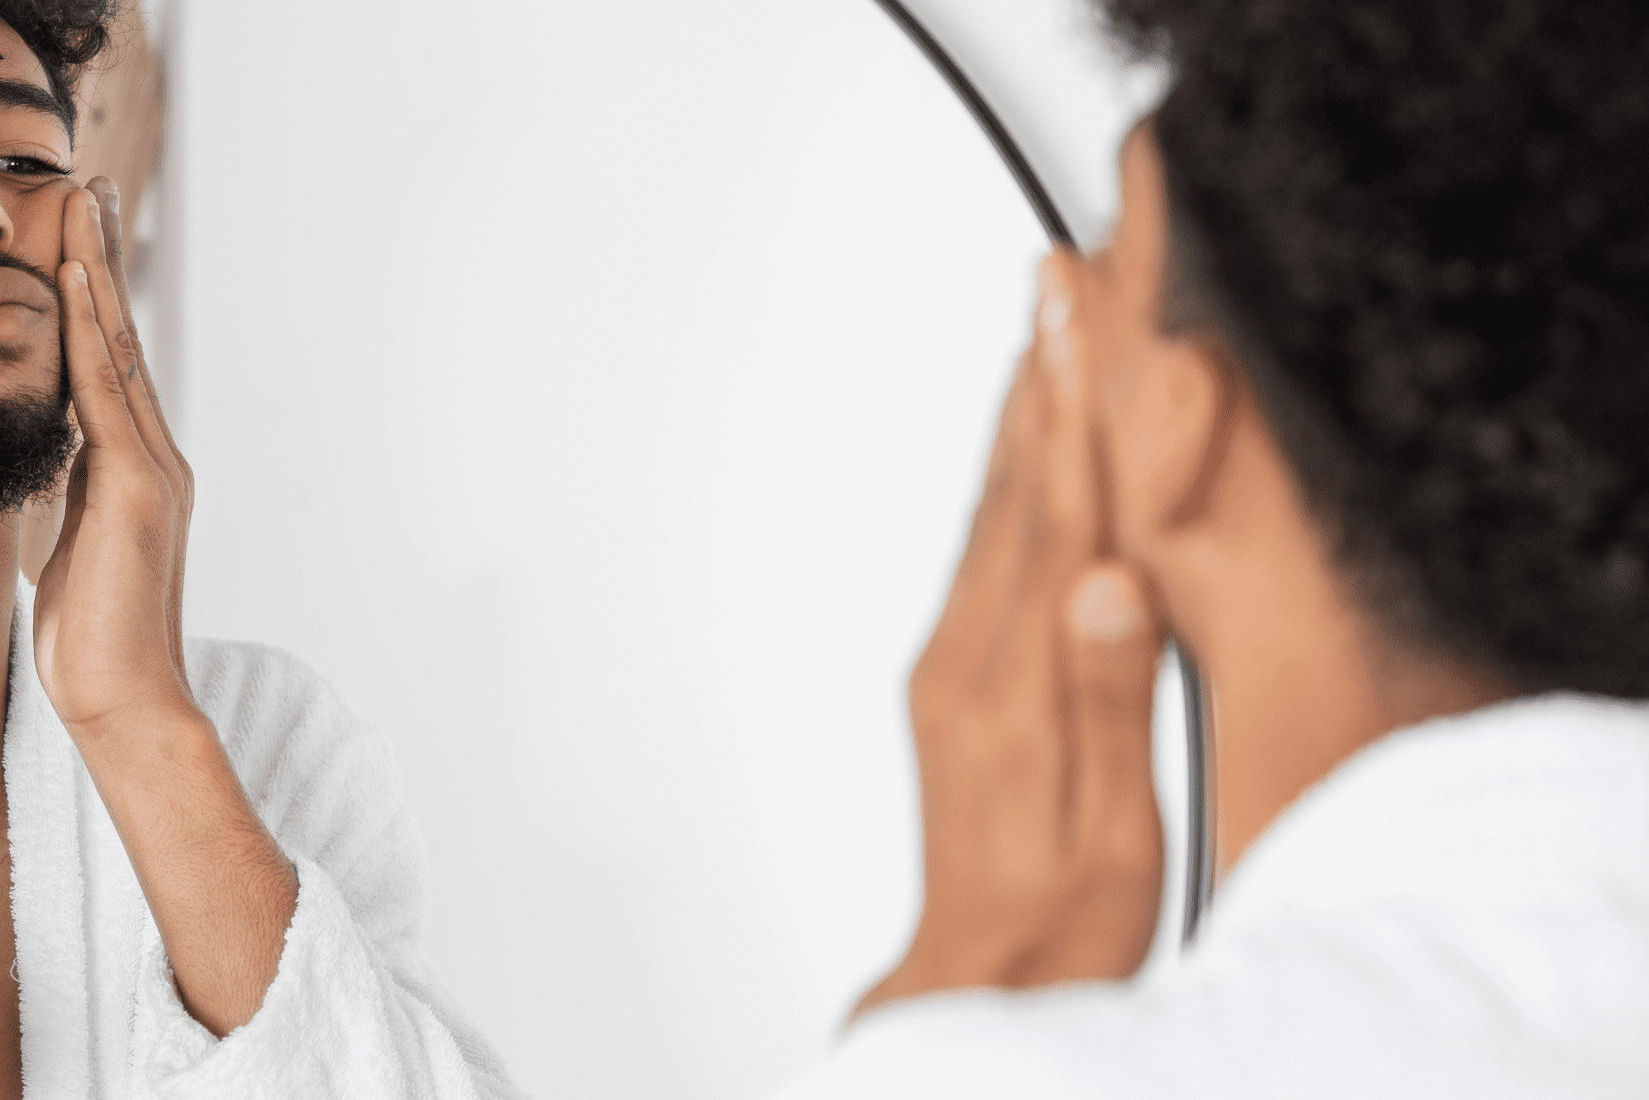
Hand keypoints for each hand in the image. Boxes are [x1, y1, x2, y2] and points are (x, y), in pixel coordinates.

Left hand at [32, 181, 294, 1036]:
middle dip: (102, 262)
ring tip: (82, 207)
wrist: (124, 703)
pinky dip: (92, 333)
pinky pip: (109, 392)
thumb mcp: (71, 548)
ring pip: (120, 350)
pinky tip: (73, 282)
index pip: (105, 367)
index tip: (69, 237)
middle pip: (121, 339)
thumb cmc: (91, 644)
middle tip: (87, 189)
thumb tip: (50, 464)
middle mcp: (153, 457)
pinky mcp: (140, 489)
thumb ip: (69, 496)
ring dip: (99, 273)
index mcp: (131, 472)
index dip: (89, 299)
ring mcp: (154, 469)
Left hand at [856, 252, 1164, 1014]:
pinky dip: (1002, 492)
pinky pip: (976, 560)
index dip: (1069, 417)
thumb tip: (1110, 585)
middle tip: (1046, 292)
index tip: (1073, 325)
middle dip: (1033, 388)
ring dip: (1013, 428)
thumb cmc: (1057, 918)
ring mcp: (947, 672)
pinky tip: (1017, 467)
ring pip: (986, 522)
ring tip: (1033, 347)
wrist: (977, 977)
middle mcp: (963, 666)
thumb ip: (1107, 698)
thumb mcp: (1111, 826)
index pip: (1051, 523)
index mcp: (1011, 688)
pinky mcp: (947, 686)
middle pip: (1009, 500)